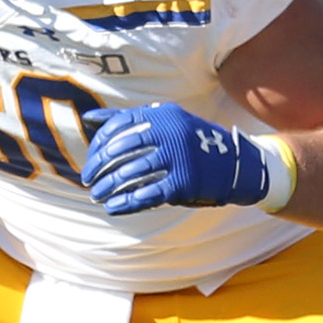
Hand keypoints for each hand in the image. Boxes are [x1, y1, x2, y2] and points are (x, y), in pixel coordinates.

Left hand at [81, 104, 269, 214]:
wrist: (235, 164)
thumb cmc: (190, 143)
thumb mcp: (164, 123)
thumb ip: (127, 120)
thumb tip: (89, 120)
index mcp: (162, 115)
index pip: (119, 126)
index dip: (100, 144)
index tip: (90, 159)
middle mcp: (170, 133)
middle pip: (122, 150)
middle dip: (99, 166)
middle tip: (88, 179)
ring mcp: (178, 158)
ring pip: (132, 173)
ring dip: (109, 187)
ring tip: (98, 195)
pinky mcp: (184, 183)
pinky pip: (148, 194)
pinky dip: (127, 202)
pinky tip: (113, 207)